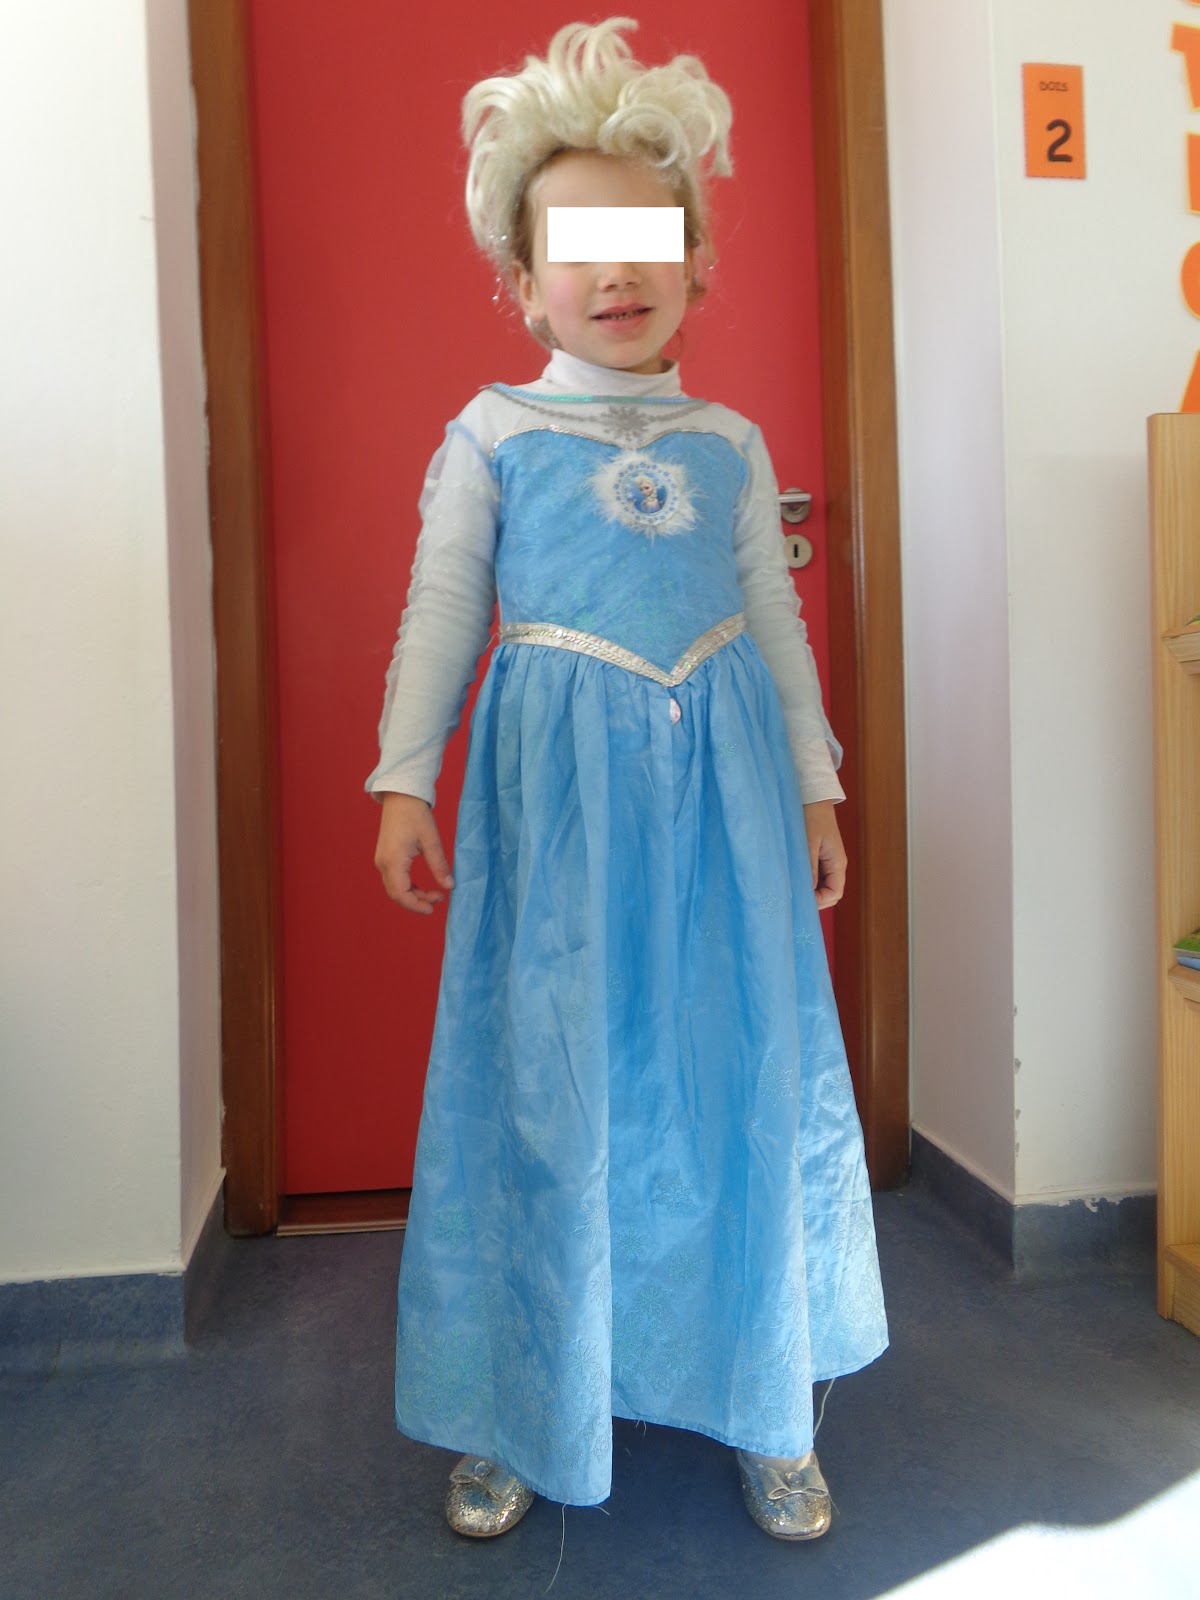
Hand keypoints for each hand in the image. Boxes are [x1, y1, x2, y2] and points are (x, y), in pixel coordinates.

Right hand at [374, 792, 454, 914]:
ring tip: (434, 892)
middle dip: (417, 901)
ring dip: (413, 894)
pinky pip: (395, 879)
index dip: (416, 905)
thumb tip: (449, 886)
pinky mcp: (385, 857)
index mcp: (393, 861)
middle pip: (397, 894)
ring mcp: (382, 860)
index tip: (433, 908)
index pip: (400, 894)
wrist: (400, 796)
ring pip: (395, 888)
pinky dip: (408, 885)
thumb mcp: (431, 840)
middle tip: (439, 898)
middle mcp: (383, 863)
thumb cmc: (415, 814)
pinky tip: (423, 885)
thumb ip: (439, 865)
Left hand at [803, 799, 846, 910]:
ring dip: (809, 889)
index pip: (834, 893)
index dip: (819, 901)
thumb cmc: (812, 816)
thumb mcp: (808, 843)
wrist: (812, 796)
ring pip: (821, 886)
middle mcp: (835, 864)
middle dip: (814, 899)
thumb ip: (809, 869)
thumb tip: (806, 892)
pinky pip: (815, 876)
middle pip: (829, 893)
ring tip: (791, 886)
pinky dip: (806, 880)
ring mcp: (827, 861)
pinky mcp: (819, 856)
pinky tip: (792, 876)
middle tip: (793, 895)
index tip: (799, 898)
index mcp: (838, 863)